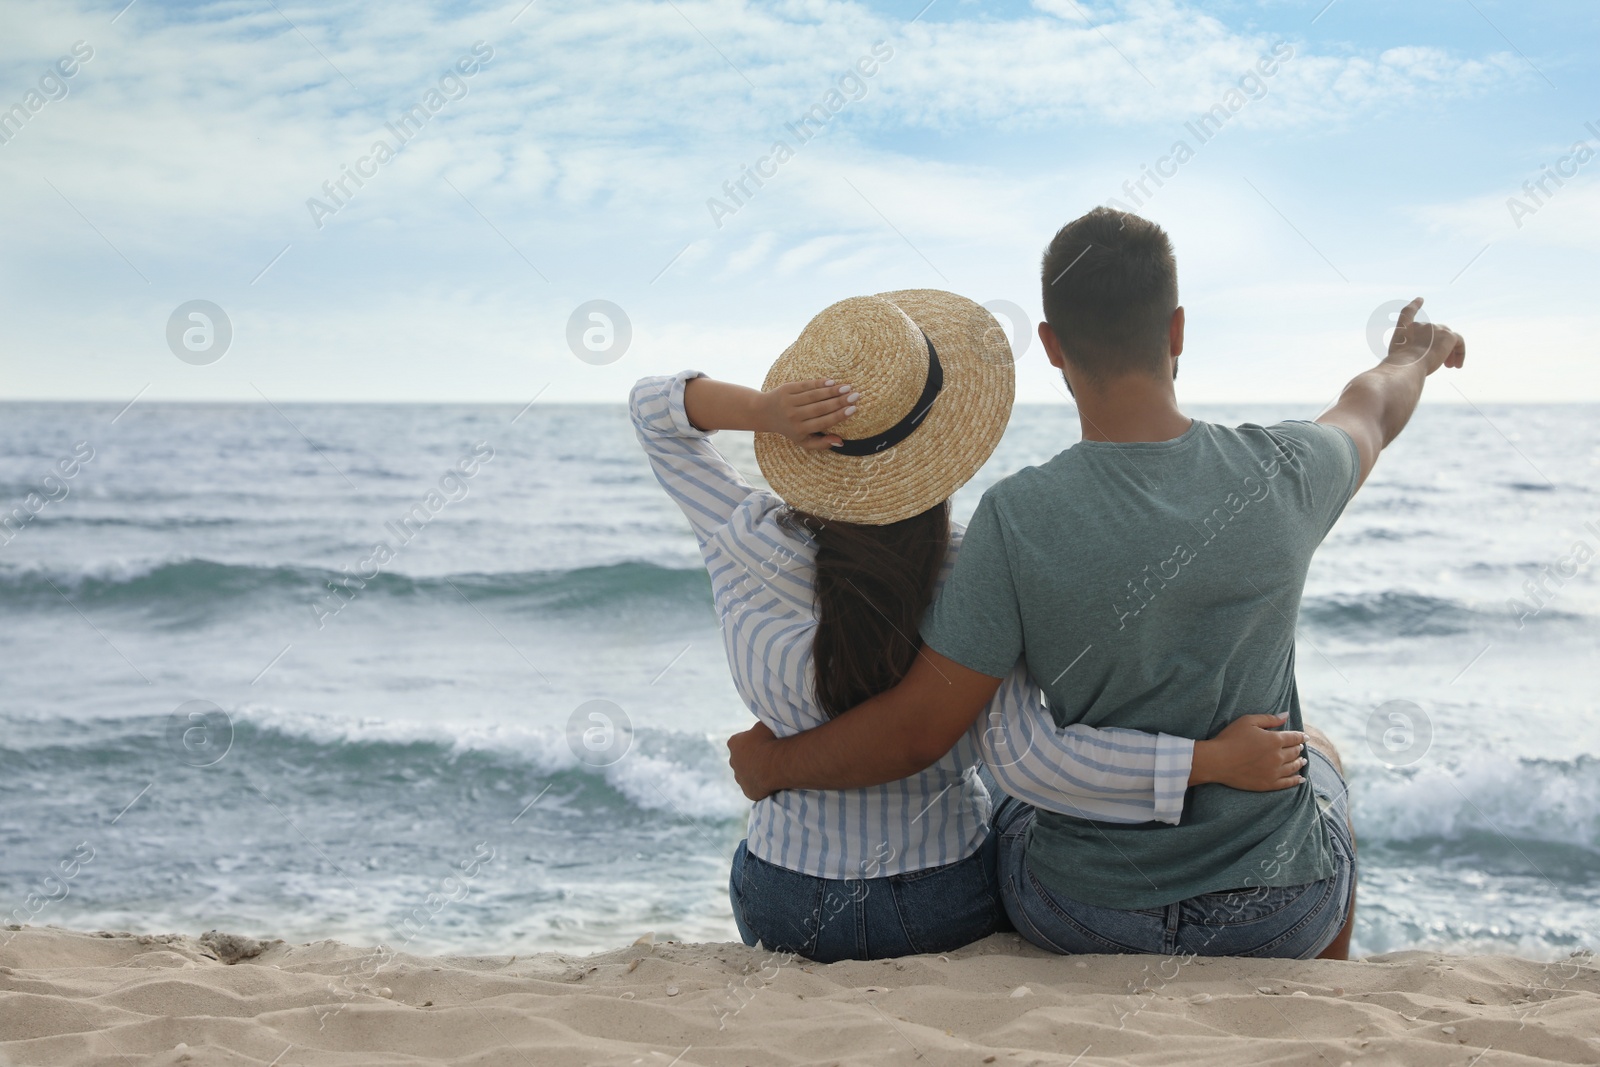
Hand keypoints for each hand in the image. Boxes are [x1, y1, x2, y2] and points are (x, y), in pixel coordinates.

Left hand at [727, 720, 779, 799]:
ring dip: (754, 773)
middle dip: (750, 758)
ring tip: (770, 770)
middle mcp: (733, 761)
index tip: (761, 743)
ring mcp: (740, 778)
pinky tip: (770, 783)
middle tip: (766, 757)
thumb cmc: (770, 741)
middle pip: (740, 759)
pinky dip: (759, 786)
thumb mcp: (764, 725)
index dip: (750, 742)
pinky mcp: (748, 792)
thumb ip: (757, 728)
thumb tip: (757, 729)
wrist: (776, 764)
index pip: (738, 741)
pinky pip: (753, 788)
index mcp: (734, 743)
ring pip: (745, 775)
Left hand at [761, 379, 858, 450]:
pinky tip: (832, 381)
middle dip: (840, 401)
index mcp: (800, 430)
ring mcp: (789, 402)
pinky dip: (819, 383)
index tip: (854, 409)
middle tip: (856, 395)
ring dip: (832, 391)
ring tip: (847, 387)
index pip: (823, 421)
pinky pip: (806, 385)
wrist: (765, 413)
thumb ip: (821, 444)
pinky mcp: (786, 389)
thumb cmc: (790, 428)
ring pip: (814, 395)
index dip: (839, 415)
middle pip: (821, 407)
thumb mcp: (803, 441)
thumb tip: (841, 442)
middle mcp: (794, 416)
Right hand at [1189, 712, 1305, 790]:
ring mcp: (1274, 771)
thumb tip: (1286, 715)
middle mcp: (1278, 756)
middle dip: (1299, 749)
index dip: (1301, 736)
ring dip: (1300, 763)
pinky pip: (1287, 783)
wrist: (1217, 761)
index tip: (1305, 737)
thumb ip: (1269, 719)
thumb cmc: (1230, 738)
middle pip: (1295, 752)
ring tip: (1303, 761)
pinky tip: (1300, 779)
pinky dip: (1296, 780)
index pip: (1294, 737)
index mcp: (1274, 740)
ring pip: (1293, 767)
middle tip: (1300, 748)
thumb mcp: (1248, 721)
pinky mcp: (1268, 784)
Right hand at [1385, 297, 1465, 375]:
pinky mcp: (1448, 336)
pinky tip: (1459, 365)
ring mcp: (1435, 329)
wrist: (1406, 366)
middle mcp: (1421, 325)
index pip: (1408, 312)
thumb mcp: (1396, 359)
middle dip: (1437, 347)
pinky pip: (1459, 341)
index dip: (1414, 305)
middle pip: (1435, 333)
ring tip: (1449, 368)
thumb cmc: (1398, 368)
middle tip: (1441, 365)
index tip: (1420, 299)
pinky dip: (1460, 352)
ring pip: (1447, 339)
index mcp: (1404, 329)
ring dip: (1449, 353)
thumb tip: (1413, 365)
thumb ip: (1405, 356)